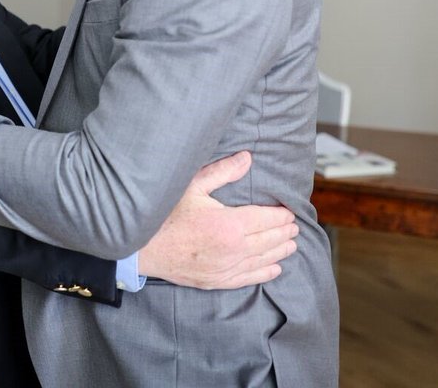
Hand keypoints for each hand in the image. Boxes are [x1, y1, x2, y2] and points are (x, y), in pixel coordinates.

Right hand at [138, 151, 298, 289]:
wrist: (144, 249)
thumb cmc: (166, 215)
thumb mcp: (193, 187)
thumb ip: (223, 172)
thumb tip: (247, 158)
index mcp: (230, 224)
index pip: (267, 219)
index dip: (281, 215)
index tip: (288, 211)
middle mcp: (234, 249)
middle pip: (270, 240)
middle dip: (285, 232)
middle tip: (294, 226)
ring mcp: (227, 268)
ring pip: (264, 260)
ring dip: (280, 251)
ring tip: (291, 244)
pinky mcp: (218, 280)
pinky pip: (249, 278)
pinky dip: (266, 273)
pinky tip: (275, 268)